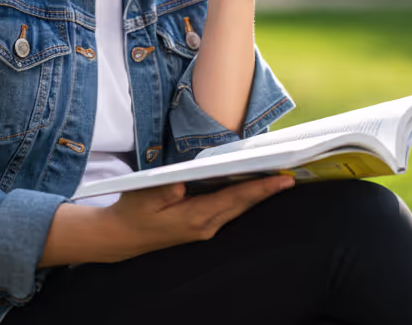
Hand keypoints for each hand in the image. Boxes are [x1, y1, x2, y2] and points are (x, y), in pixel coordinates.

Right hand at [98, 175, 294, 261]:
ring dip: (257, 194)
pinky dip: (243, 198)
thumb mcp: (147, 194)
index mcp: (195, 217)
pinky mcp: (202, 227)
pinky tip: (252, 187)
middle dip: (267, 190)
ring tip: (278, 178)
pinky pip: (229, 211)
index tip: (281, 179)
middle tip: (290, 175)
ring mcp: (205, 229)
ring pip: (238, 209)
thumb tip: (190, 177)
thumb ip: (170, 186)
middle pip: (243, 205)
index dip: (260, 188)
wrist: (121, 237)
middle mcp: (206, 226)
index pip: (235, 199)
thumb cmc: (133, 212)